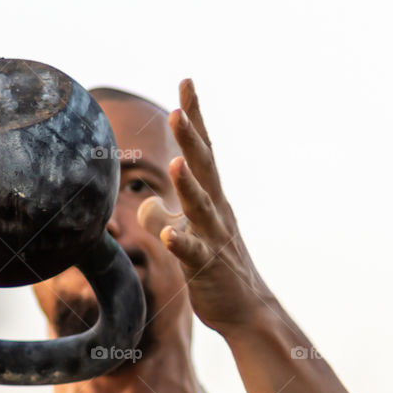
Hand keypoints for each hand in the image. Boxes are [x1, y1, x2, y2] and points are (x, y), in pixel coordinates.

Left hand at [138, 79, 270, 337]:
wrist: (246, 310)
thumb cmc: (216, 268)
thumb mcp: (188, 235)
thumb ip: (166, 214)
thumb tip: (146, 203)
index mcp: (210, 197)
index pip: (202, 149)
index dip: (195, 117)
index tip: (186, 82)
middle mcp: (215, 210)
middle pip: (203, 167)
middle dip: (190, 138)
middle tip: (177, 108)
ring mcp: (213, 238)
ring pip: (200, 206)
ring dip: (188, 183)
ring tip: (176, 161)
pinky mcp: (207, 267)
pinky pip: (192, 253)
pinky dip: (181, 243)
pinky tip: (168, 235)